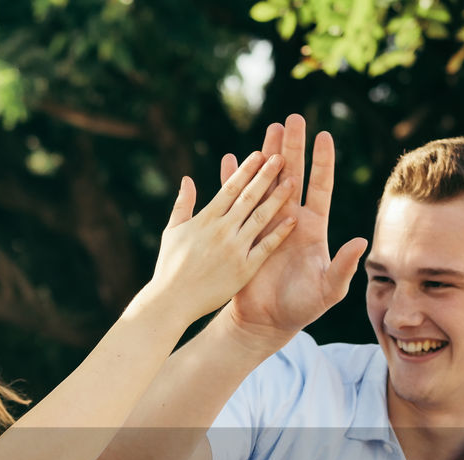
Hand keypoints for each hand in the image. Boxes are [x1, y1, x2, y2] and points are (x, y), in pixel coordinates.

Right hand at [143, 152, 298, 323]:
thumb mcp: (172, 232)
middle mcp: (221, 230)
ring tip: (293, 180)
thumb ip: (182, 205)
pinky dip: (279, 233)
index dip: (246, 170)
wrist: (171, 302)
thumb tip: (187, 179)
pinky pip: (265, 248)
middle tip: (282, 156)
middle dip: (266, 175)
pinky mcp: (243, 269)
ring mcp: (234, 249)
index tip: (259, 154)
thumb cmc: (169, 267)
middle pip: (248, 197)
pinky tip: (293, 219)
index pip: (230, 188)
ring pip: (260, 218)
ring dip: (278, 198)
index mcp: (204, 220)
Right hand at [218, 114, 368, 351]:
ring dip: (265, 156)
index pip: (319, 186)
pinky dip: (233, 181)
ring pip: (266, 182)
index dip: (322, 161)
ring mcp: (265, 223)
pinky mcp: (243, 233)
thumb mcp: (330, 289)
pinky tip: (231, 160)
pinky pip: (237, 202)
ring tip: (267, 129)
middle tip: (291, 118)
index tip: (324, 134)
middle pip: (292, 174)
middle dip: (292, 146)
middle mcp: (290, 218)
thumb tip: (361, 241)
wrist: (268, 321)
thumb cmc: (303, 307)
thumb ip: (344, 266)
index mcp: (312, 226)